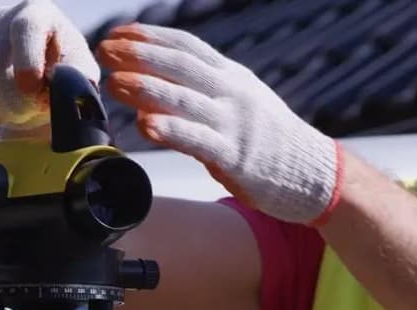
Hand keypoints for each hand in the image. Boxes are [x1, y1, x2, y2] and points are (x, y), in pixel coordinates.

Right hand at [0, 0, 99, 132]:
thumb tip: (68, 87)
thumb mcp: (81, 75)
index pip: (24, 29)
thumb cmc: (65, 75)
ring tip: (21, 112)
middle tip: (30, 113)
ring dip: (1, 109)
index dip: (26, 60)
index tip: (31, 88)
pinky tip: (2, 110)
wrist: (41, 79)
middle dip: (13, 100)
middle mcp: (2, 16)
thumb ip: (78, 79)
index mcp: (37, 13)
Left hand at [96, 23, 343, 225]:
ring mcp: (234, 124)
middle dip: (140, 55)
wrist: (311, 171)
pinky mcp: (235, 157)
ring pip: (184, 100)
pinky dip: (170, 130)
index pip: (187, 46)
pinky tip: (146, 125)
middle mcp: (232, 93)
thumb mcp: (238, 98)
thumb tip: (154, 76)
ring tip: (114, 83)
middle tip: (105, 50)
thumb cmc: (266, 137)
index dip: (150, 36)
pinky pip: (197, 141)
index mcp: (230, 76)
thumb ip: (201, 87)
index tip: (118, 32)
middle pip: (181, 66)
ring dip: (146, 89)